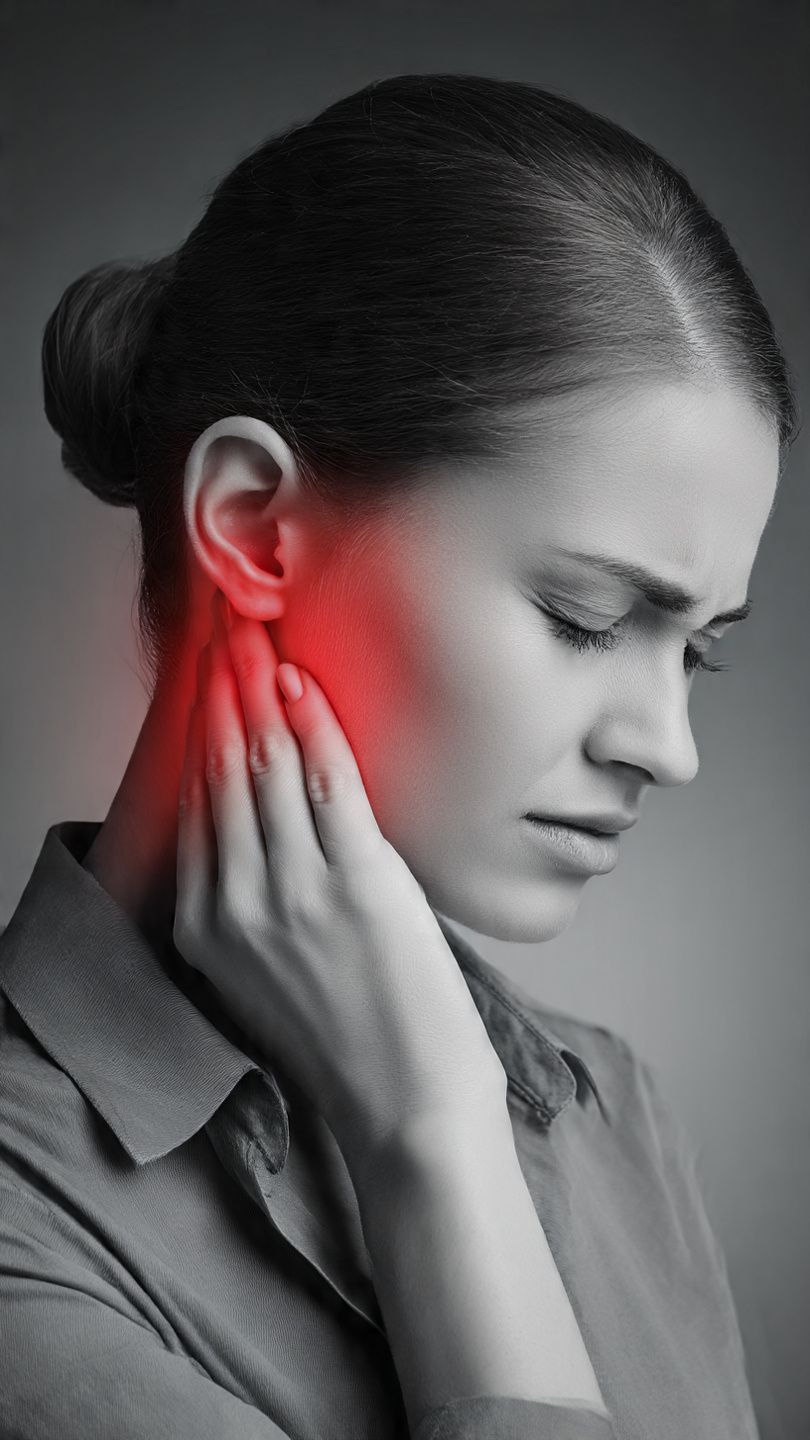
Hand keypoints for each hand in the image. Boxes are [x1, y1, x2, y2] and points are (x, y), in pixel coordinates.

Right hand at [174, 592, 507, 1177]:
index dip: (199, 724)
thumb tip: (260, 815)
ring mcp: (292, 892)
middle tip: (219, 621)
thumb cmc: (346, 1038)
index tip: (203, 671)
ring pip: (262, 765)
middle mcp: (232, 902)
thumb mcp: (265, 970)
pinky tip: (298, 681)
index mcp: (202, 926)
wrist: (405, 1107)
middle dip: (217, 685)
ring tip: (252, 629)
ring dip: (254, 686)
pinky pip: (325, 782)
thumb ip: (249, 895)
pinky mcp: (356, 884)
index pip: (193, 799)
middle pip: (217, 768)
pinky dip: (311, 724)